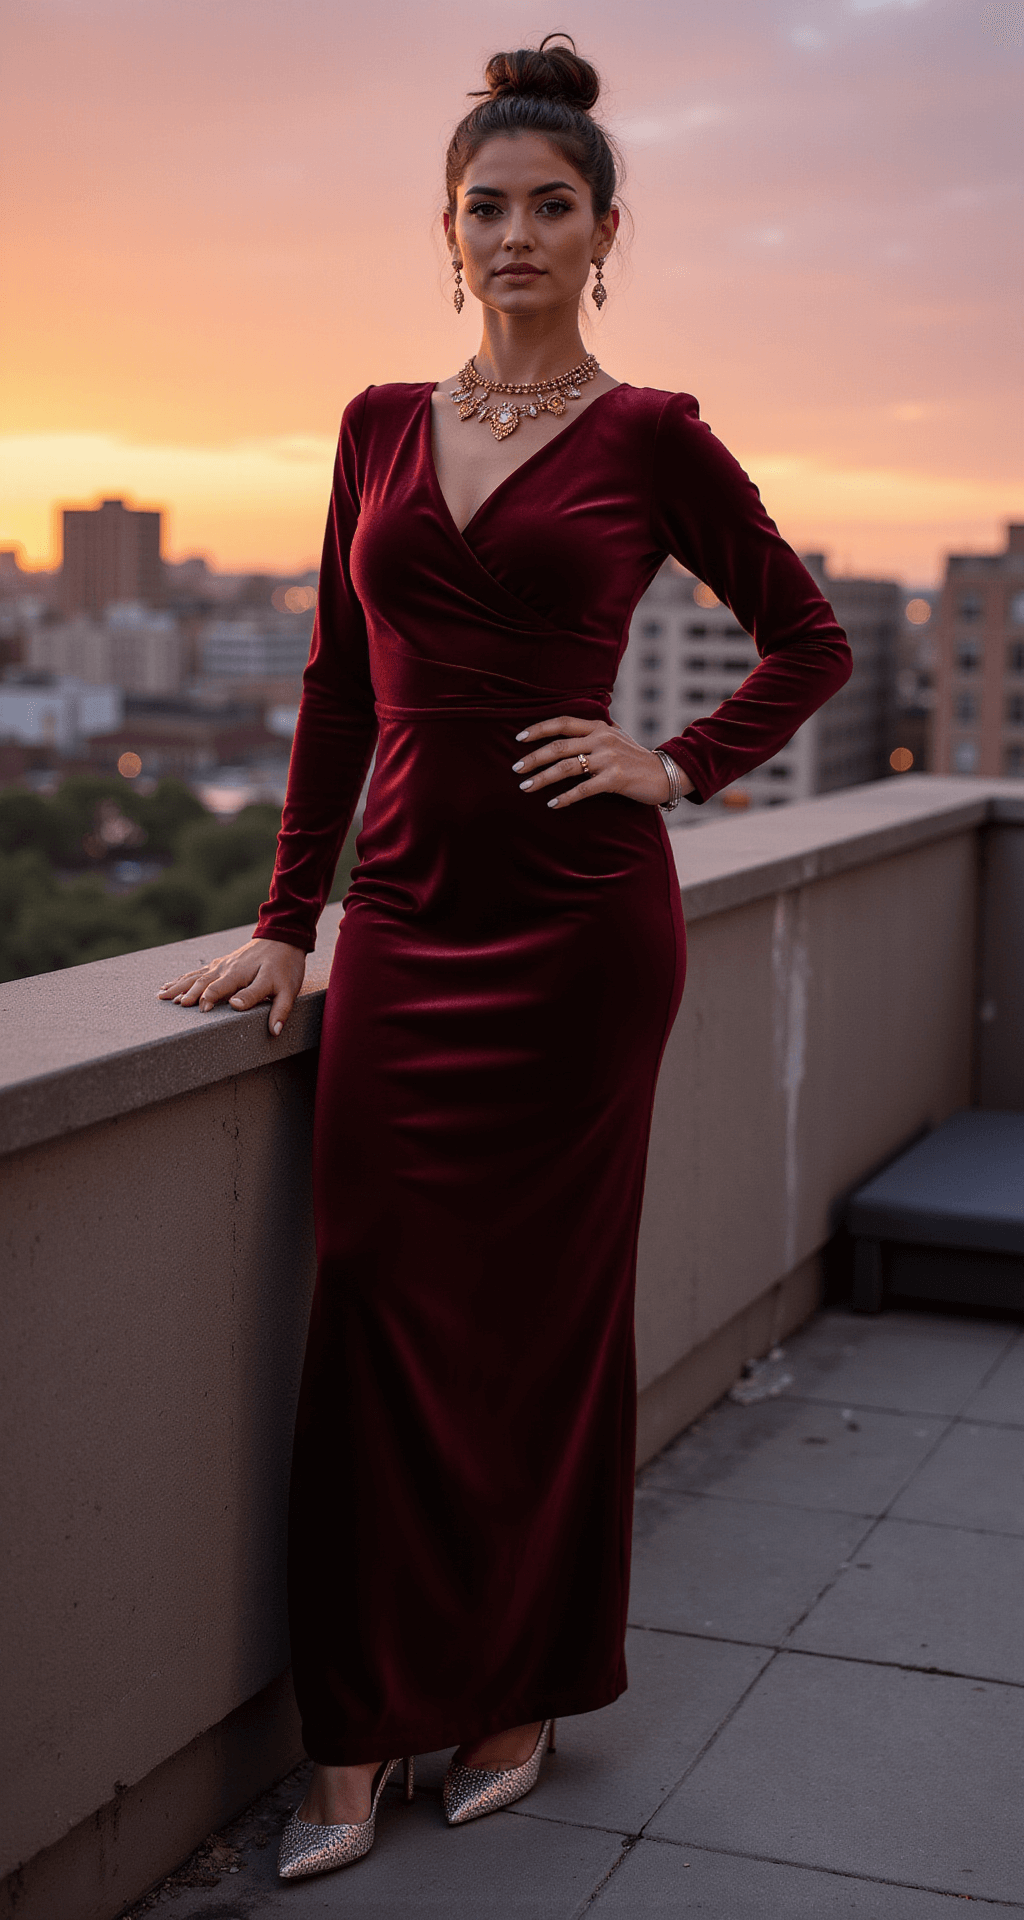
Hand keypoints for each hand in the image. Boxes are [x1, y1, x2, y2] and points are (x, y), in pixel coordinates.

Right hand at [156, 937, 306, 1036]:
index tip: (203, 1010)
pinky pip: (197, 972)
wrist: (282, 938)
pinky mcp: (219, 964)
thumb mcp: (288, 990)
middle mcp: (229, 969)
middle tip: (176, 1004)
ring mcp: (222, 965)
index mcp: (244, 975)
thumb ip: (280, 1010)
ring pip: (196, 976)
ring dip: (179, 986)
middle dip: (189, 993)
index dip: (212, 998)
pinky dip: (181, 979)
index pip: (223, 987)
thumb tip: (273, 1030)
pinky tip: (168, 985)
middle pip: (204, 981)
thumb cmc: (286, 966)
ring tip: (161, 996)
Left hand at [511, 716, 692, 809]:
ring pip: (567, 766)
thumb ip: (596, 731)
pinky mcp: (616, 778)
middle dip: (533, 757)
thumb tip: (571, 729)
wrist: (665, 773)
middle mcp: (602, 739)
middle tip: (515, 769)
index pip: (563, 722)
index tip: (519, 738)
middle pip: (559, 746)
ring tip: (526, 787)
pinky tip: (552, 804)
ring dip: (543, 778)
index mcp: (599, 727)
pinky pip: (584, 788)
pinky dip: (566, 797)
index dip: (539, 729)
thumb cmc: (636, 758)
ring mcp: (609, 758)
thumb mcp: (616, 736)